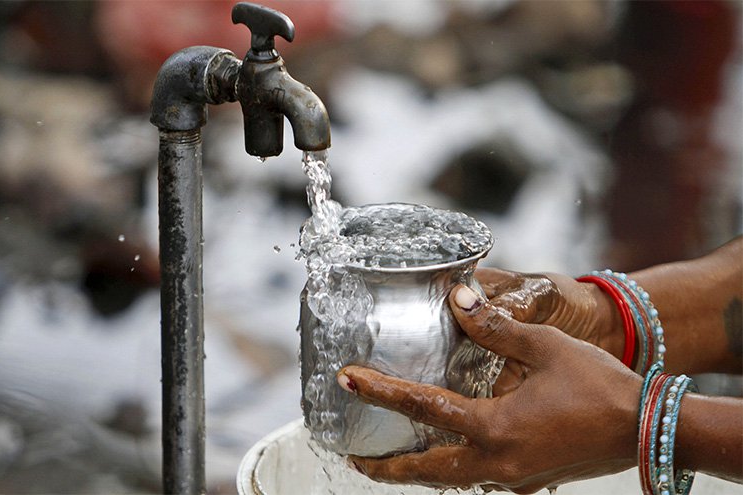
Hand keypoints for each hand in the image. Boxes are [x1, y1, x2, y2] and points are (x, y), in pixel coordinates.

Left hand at [337, 285, 640, 492]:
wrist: (647, 429)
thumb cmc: (600, 386)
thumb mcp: (546, 347)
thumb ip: (496, 326)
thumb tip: (458, 298)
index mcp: (495, 427)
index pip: (422, 407)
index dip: (379, 391)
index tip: (346, 380)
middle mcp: (496, 462)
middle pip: (425, 469)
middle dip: (386, 466)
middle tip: (353, 454)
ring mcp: (512, 477)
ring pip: (449, 480)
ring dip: (416, 470)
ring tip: (387, 460)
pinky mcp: (527, 480)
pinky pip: (477, 479)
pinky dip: (451, 470)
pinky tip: (446, 454)